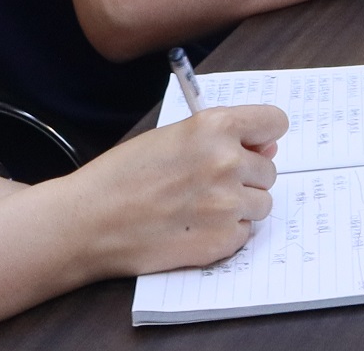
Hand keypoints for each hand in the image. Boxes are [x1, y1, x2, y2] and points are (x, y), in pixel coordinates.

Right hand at [65, 103, 282, 277]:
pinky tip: (193, 229)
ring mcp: (227, 204)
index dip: (263, 135)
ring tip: (198, 208)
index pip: (275, 122)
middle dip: (245, 177)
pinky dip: (224, 233)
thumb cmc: (123, 175)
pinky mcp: (221, 240)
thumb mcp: (171, 137)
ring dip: (238, 206)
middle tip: (205, 185)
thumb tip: (265, 148)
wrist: (88, 221)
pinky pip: (244, 233)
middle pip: (268, 170)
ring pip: (261, 203)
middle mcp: (228, 162)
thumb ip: (220, 137)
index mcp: (215, 127)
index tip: (253, 145)